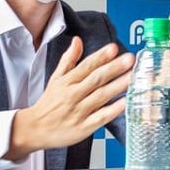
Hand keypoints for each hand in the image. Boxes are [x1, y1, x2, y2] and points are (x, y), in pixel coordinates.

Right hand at [8, 38, 134, 158]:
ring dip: (118, 86)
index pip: (87, 66)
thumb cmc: (49, 103)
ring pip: (101, 96)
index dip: (101, 57)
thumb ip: (69, 59)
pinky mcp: (84, 127)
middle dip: (114, 68)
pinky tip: (126, 102)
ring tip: (133, 76)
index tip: (114, 48)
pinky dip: (113, 110)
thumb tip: (77, 40)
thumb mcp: (56, 78)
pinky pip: (101, 117)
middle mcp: (74, 95)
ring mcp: (80, 111)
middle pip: (96, 79)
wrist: (35, 129)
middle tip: (130, 59)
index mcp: (68, 81)